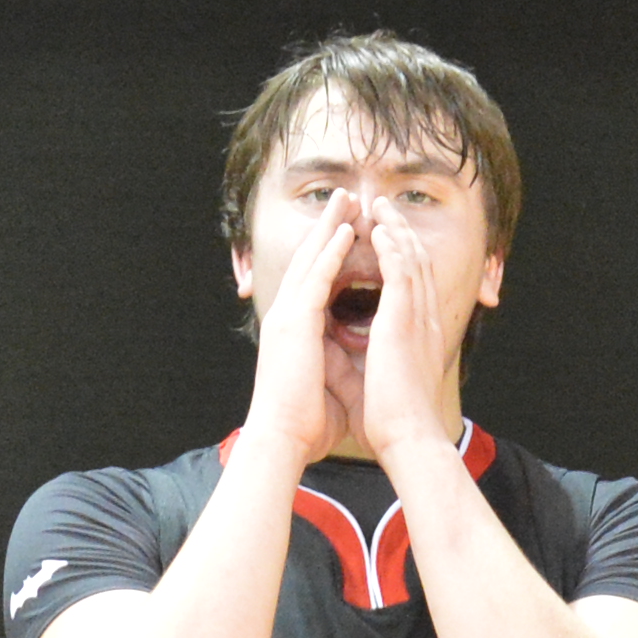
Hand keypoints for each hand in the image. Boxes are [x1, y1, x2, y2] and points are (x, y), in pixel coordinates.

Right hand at [243, 190, 358, 471]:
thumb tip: (353, 352)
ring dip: (330, 227)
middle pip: (310, 258)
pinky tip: (346, 231)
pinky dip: (331, 252)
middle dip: (328, 226)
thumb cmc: (306, 421)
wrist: (283, 440)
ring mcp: (288, 316)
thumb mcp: (327, 379)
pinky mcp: (295, 323)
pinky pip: (316, 278)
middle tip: (346, 198)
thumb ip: (336, 357)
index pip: (313, 278)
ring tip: (348, 200)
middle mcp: (287, 315)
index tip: (348, 227)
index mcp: (295, 329)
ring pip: (311, 259)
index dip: (329, 250)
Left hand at [357, 204, 458, 461]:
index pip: (410, 287)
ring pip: (410, 261)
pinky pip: (402, 274)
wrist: (403, 438)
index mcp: (414, 337)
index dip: (397, 258)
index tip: (381, 238)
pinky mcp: (405, 322)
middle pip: (415, 265)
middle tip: (382, 209)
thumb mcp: (363, 377)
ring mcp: (417, 320)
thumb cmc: (387, 420)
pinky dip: (392, 249)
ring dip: (395, 230)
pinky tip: (381, 230)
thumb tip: (328, 340)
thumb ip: (349, 353)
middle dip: (398, 233)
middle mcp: (423, 323)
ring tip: (379, 207)